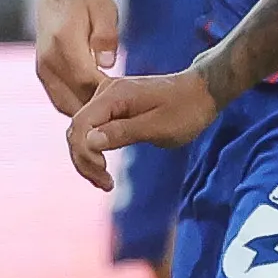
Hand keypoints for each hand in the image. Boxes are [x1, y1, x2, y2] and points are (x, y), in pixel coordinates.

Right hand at [33, 0, 120, 116]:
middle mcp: (48, 59)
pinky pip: (60, 100)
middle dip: (101, 108)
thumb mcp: (104, 8)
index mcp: (64, 41)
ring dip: (89, 111)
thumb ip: (106, 36)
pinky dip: (78, 106)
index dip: (108, 94)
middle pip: (75, 98)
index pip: (86, 80)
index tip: (131, 99)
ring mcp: (42, 68)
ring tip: (115, 113)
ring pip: (66, 105)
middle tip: (128, 113)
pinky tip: (100, 105)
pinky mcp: (42, 74)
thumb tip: (106, 63)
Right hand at [65, 68, 218, 189]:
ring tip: (105, 183)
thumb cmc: (186, 109)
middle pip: (77, 130)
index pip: (81, 124)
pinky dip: (95, 152)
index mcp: (114, 94)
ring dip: (87, 160)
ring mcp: (107, 99)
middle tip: (105, 185)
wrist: (201, 92)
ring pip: (82, 133)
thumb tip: (89, 142)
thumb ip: (123, 132)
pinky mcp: (112, 107)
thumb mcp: (159, 126)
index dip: (84, 153)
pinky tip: (103, 171)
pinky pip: (93, 131)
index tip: (104, 172)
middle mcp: (105, 93)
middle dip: (84, 161)